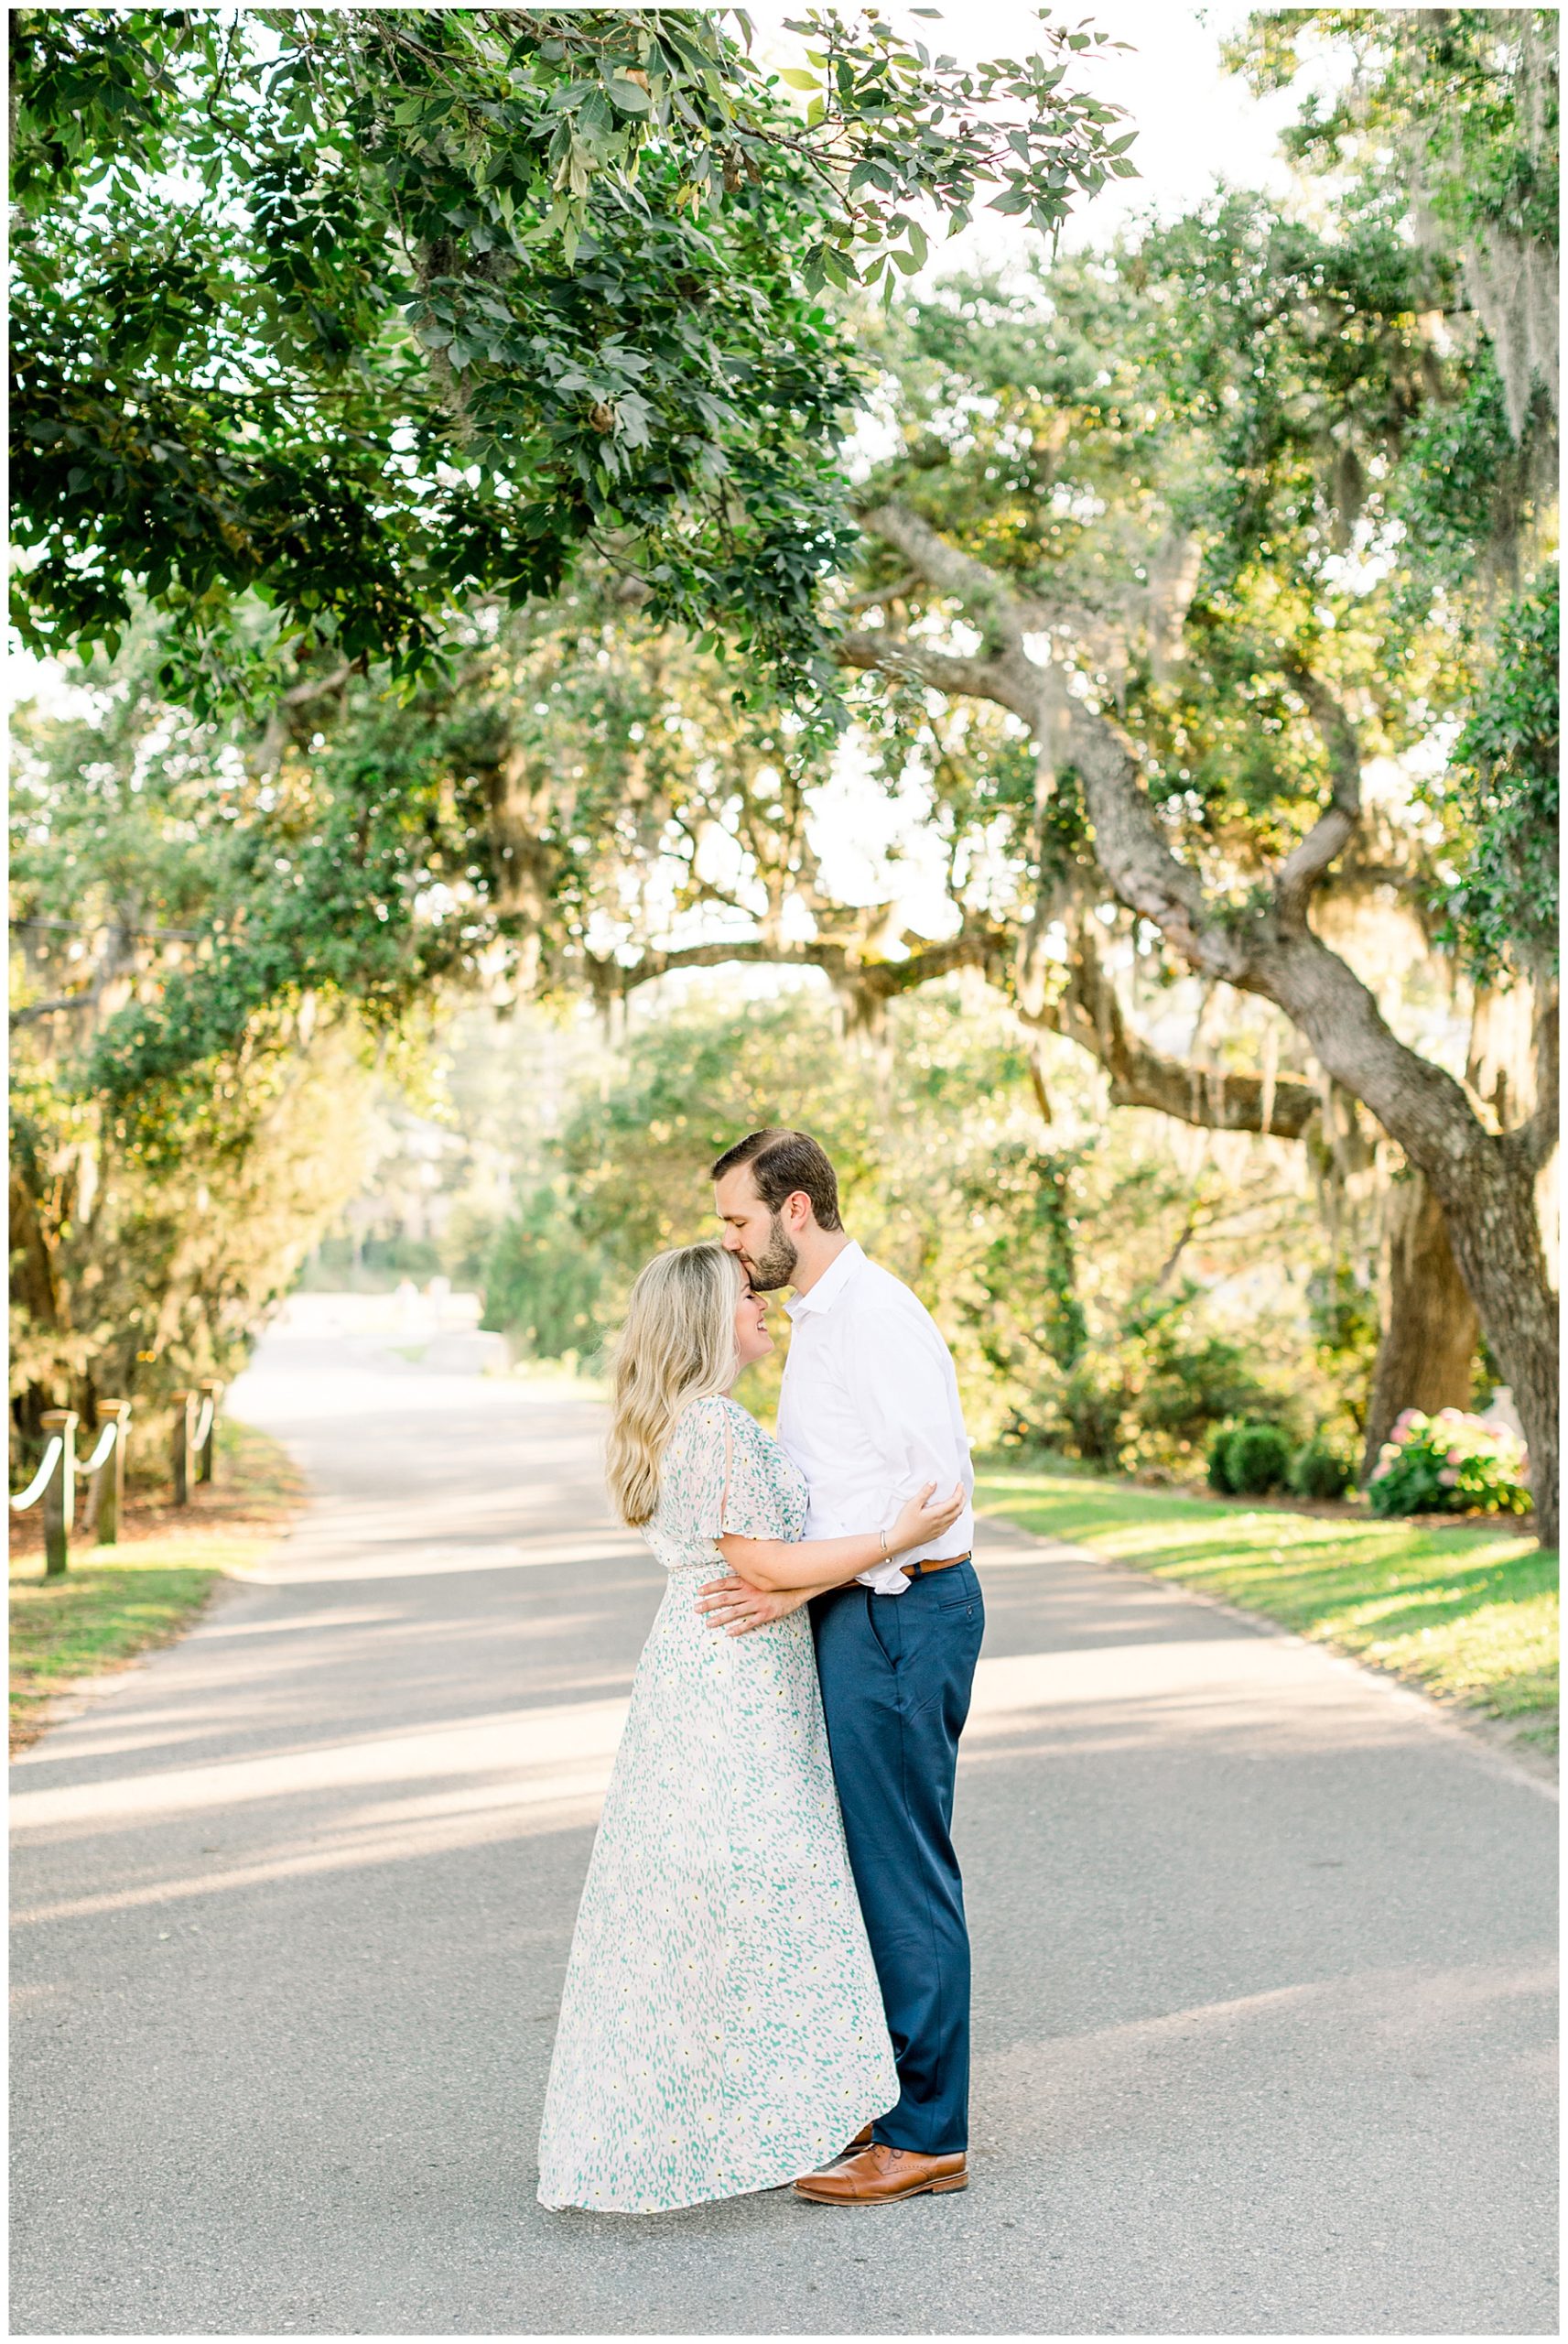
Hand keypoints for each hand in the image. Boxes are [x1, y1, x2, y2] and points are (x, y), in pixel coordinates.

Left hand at [695, 1575, 809, 1636]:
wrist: (797, 1588)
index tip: (699, 1591)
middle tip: (696, 1609)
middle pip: (725, 1598)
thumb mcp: (760, 1576)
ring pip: (735, 1611)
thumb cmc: (777, 1582)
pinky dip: (739, 1628)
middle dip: (709, 1603)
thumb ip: (747, 1577)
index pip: (725, 1583)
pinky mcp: (766, 1614)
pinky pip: (750, 1622)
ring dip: (720, 1618)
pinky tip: (729, 1633)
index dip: (711, 1587)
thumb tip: (733, 1577)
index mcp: (747, 1581)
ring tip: (708, 1623)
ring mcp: (757, 1603)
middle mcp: (750, 1591)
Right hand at [888, 1480, 965, 1554]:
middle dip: (963, 1498)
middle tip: (961, 1489)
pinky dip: (955, 1515)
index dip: (959, 1492)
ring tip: (958, 1497)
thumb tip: (934, 1482)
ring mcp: (940, 1529)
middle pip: (959, 1509)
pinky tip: (950, 1511)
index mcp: (937, 1514)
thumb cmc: (905, 1522)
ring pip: (956, 1517)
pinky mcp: (937, 1534)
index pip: (955, 1502)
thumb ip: (924, 1493)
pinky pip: (951, 1523)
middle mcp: (942, 1522)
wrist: (901, 1541)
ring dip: (960, 1506)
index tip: (960, 1484)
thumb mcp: (912, 1504)